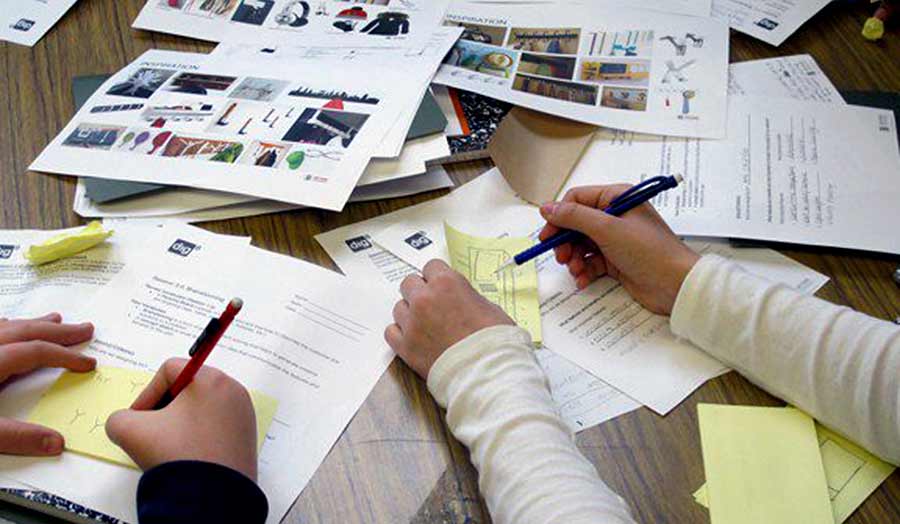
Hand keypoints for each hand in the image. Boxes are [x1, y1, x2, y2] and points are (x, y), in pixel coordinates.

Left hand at [0, 313, 94, 455]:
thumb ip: (17, 437)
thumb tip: (55, 443)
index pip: (36, 352)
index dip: (65, 357)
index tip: (87, 364)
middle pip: (26, 331)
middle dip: (59, 331)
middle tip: (85, 328)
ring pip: (7, 326)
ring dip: (34, 324)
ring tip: (55, 319)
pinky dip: (8, 326)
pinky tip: (10, 325)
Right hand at [106, 358, 257, 479]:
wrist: (212, 495)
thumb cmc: (175, 453)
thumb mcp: (130, 431)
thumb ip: (120, 417)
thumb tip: (128, 421)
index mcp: (210, 378)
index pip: (170, 370)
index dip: (148, 392)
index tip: (139, 418)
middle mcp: (233, 389)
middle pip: (189, 387)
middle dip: (165, 407)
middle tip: (152, 430)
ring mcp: (244, 412)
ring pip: (203, 406)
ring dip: (181, 421)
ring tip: (169, 445)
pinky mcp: (248, 434)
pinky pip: (218, 423)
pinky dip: (199, 433)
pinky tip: (188, 453)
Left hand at [385, 260, 513, 378]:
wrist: (487, 373)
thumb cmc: (494, 341)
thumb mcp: (489, 307)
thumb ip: (467, 297)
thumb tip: (460, 300)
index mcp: (446, 283)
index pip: (431, 267)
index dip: (437, 277)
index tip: (440, 286)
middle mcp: (424, 298)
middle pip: (409, 283)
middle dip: (420, 292)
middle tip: (432, 305)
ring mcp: (412, 322)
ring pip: (399, 307)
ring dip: (410, 313)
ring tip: (425, 325)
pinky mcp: (405, 346)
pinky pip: (391, 332)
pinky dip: (400, 333)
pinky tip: (413, 338)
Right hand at [539, 185, 699, 314]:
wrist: (675, 284)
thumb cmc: (650, 251)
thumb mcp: (607, 229)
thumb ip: (574, 217)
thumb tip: (547, 207)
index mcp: (617, 198)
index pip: (577, 200)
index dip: (560, 216)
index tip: (548, 234)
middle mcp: (616, 216)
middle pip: (576, 224)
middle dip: (565, 242)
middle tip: (560, 257)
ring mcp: (616, 239)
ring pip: (581, 245)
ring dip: (574, 259)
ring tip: (576, 270)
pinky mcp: (617, 260)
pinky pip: (591, 262)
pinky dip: (584, 270)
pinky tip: (583, 279)